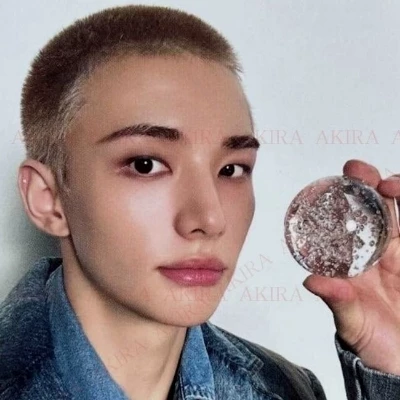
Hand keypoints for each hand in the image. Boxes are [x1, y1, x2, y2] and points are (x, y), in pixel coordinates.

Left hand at [303, 159, 399, 374]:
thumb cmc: (373, 342)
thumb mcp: (352, 321)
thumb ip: (338, 301)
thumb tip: (312, 281)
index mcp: (356, 261)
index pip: (350, 222)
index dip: (345, 200)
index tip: (339, 183)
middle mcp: (379, 252)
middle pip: (378, 209)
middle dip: (371, 185)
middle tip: (363, 174)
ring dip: (398, 193)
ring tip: (391, 185)